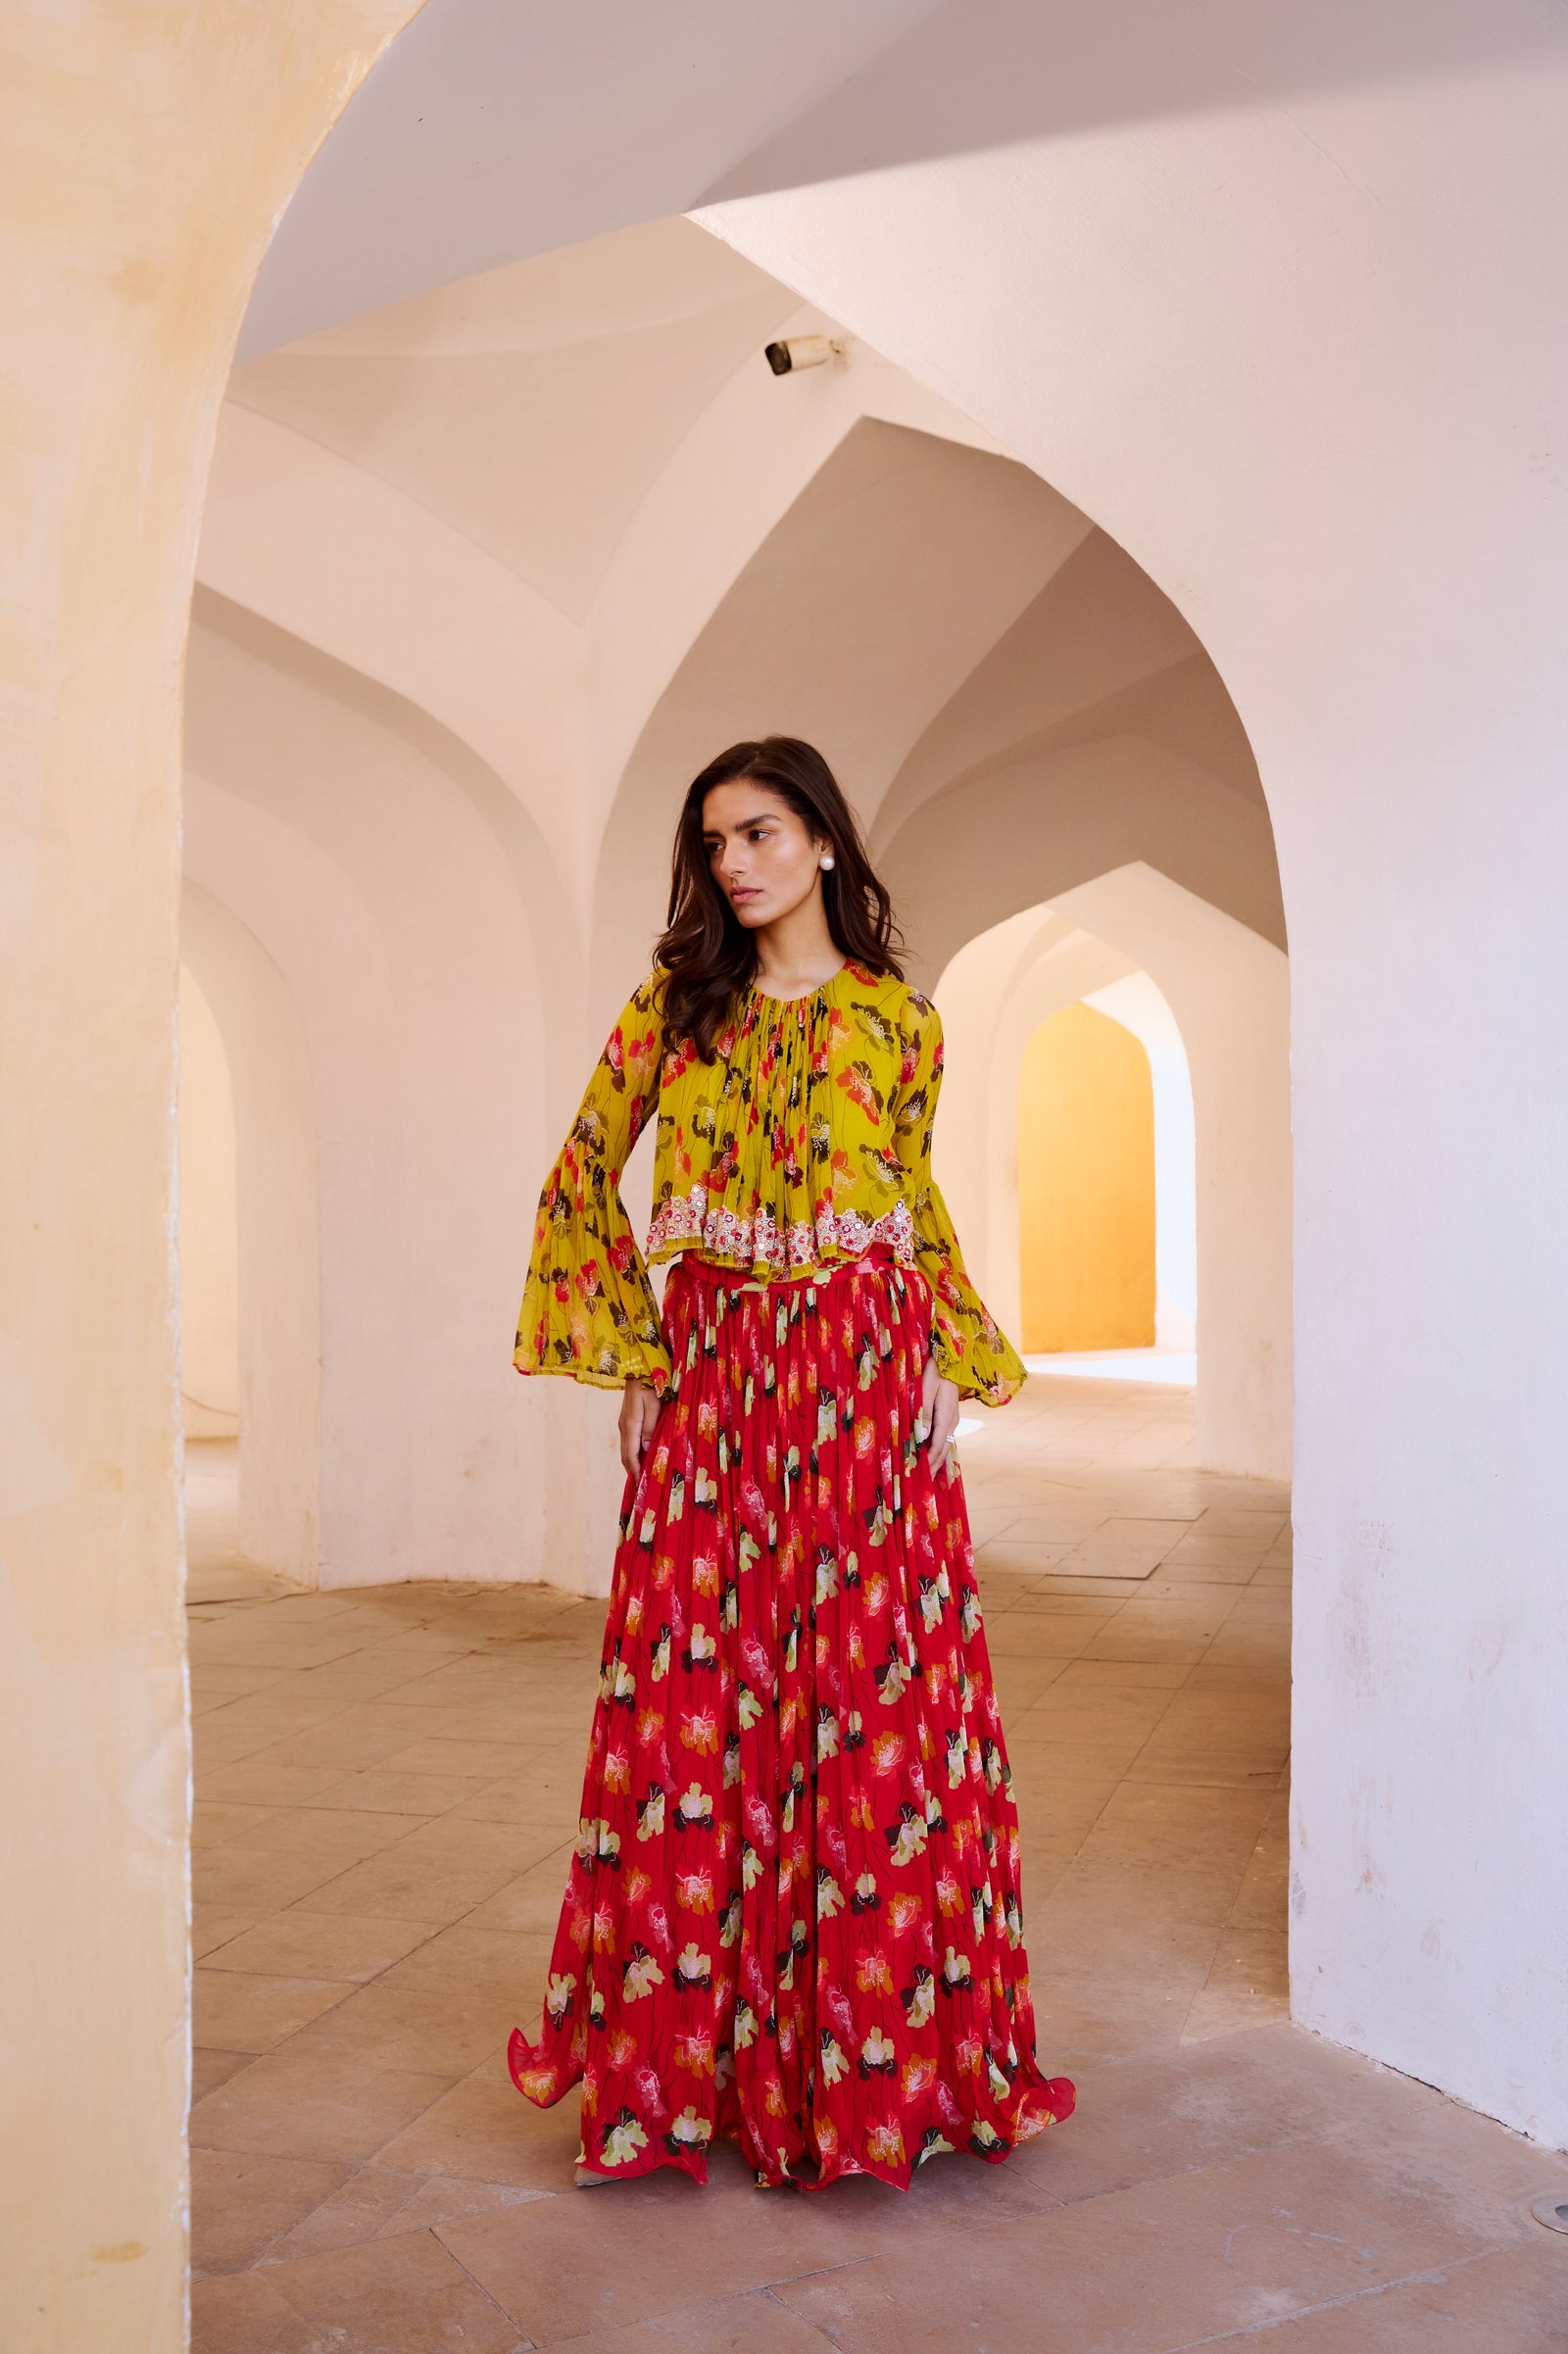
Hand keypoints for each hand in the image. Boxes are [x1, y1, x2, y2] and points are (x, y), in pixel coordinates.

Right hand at [619, 1378, 661, 1480]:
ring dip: (633, 1463)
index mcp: (631, 1425)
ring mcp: (624, 1423)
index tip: (641, 1484)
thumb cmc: (650, 1385)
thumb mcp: (654, 1406)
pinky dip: (633, 1453)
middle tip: (642, 1485)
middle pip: (626, 1455)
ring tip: (643, 1475)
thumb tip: (646, 1449)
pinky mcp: (627, 1419)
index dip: (635, 1470)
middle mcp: (624, 1427)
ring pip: (626, 1449)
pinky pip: (628, 1442)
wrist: (638, 1368)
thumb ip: (650, 1428)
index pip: (631, 1455)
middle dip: (633, 1470)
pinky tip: (642, 1456)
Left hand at [916, 1354, 960, 1474]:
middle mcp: (952, 1421)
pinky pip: (944, 1437)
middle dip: (934, 1465)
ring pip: (945, 1444)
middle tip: (924, 1482)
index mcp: (946, 1416)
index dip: (929, 1461)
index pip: (938, 1445)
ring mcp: (952, 1419)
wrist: (951, 1359)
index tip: (921, 1474)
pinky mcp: (949, 1415)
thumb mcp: (926, 1391)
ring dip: (937, 1459)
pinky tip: (932, 1455)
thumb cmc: (935, 1372)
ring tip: (927, 1473)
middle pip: (944, 1449)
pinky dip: (938, 1449)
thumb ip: (924, 1413)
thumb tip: (922, 1437)